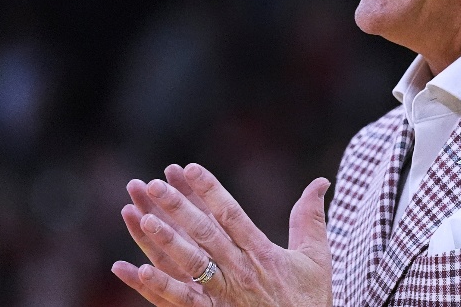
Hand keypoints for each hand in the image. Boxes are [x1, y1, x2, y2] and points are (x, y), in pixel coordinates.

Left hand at [112, 163, 331, 306]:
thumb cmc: (310, 302)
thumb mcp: (316, 259)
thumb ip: (311, 218)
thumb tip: (321, 181)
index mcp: (262, 253)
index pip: (231, 214)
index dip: (210, 190)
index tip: (189, 168)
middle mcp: (241, 271)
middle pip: (206, 233)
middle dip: (179, 207)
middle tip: (155, 185)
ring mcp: (225, 295)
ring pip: (191, 264)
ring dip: (166, 241)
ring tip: (144, 219)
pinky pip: (183, 301)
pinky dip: (162, 286)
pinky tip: (140, 271)